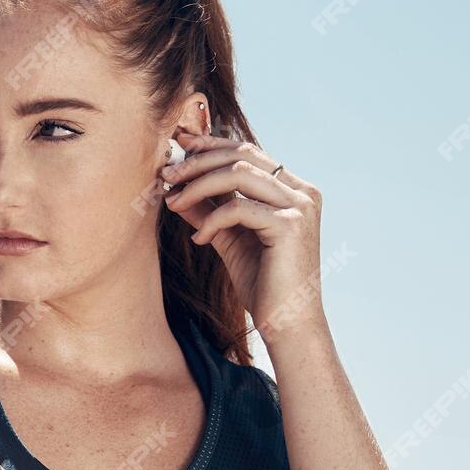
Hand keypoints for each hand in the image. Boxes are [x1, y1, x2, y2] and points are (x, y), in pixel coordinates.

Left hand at [160, 130, 325, 341]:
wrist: (288, 324)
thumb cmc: (263, 285)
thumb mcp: (230, 240)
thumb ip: (209, 211)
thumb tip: (176, 190)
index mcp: (293, 189)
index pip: (249, 152)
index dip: (212, 144)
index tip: (179, 144)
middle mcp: (302, 191)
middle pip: (242, 154)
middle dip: (198, 161)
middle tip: (166, 175)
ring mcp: (299, 205)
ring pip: (238, 173)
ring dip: (198, 185)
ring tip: (173, 202)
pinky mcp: (290, 224)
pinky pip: (238, 208)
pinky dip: (212, 220)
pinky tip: (199, 239)